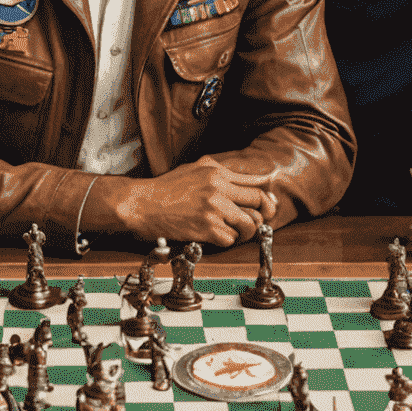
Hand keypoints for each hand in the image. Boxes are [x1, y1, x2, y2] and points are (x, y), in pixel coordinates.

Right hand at [113, 157, 279, 246]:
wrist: (141, 203)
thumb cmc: (167, 187)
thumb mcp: (196, 169)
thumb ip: (223, 173)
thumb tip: (252, 180)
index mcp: (218, 173)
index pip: (256, 184)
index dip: (267, 198)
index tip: (269, 207)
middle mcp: (218, 189)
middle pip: (259, 203)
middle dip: (262, 216)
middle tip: (256, 223)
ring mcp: (212, 209)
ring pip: (249, 224)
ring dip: (246, 232)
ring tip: (236, 232)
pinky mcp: (205, 228)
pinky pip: (230, 239)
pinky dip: (227, 241)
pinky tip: (217, 237)